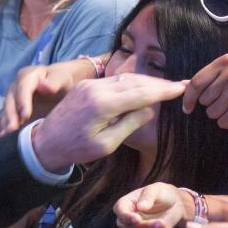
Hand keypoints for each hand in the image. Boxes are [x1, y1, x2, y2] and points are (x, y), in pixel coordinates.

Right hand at [0, 56, 99, 140]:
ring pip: (4, 112)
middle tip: (11, 130)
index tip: (25, 116)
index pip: (23, 88)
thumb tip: (43, 86)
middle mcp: (16, 87)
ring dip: (3, 125)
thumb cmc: (62, 80)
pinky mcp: (12, 111)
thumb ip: (54, 82)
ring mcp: (12, 100)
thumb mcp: (62, 78)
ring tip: (3, 138)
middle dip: (10, 116)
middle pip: (10, 101)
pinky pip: (2, 120)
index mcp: (28, 76)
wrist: (61, 85)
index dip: (22, 102)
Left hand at [32, 73, 186, 171]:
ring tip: (165, 86)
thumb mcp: (107, 144)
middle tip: (179, 85)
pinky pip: (114, 81)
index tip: (182, 88)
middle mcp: (96, 88)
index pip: (141, 93)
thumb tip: (150, 109)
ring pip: (125, 78)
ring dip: (146, 81)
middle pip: (135, 81)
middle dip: (159, 83)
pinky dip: (132, 83)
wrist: (45, 142)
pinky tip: (142, 88)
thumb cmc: (76, 149)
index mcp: (102, 104)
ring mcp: (90, 84)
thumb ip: (129, 124)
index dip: (164, 90)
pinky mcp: (86, 85)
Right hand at [114, 182, 190, 227]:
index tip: (137, 219)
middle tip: (161, 223)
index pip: (120, 211)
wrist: (173, 204)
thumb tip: (141, 207)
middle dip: (146, 227)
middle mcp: (127, 219)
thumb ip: (148, 197)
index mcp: (125, 204)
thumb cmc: (161, 193)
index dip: (127, 217)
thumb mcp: (156, 190)